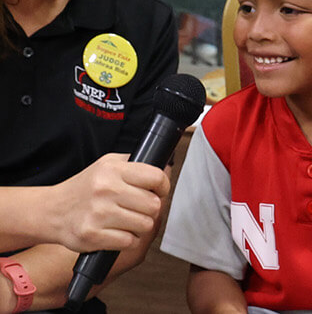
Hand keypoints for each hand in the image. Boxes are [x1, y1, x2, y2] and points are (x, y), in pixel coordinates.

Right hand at [47, 153, 169, 252]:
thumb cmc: (84, 189)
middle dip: (150, 210)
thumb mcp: (106, 165)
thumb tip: (166, 168)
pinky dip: (127, 240)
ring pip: (145, 225)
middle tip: (136, 209)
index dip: (162, 187)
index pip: (156, 178)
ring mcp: (98, 213)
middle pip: (154, 205)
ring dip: (139, 226)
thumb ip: (135, 165)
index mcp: (111, 170)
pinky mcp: (92, 235)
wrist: (51, 210)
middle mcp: (105, 189)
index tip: (157, 192)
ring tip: (125, 221)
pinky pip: (130, 241)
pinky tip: (115, 232)